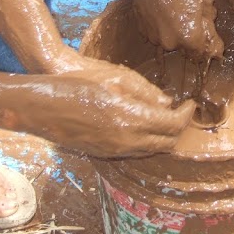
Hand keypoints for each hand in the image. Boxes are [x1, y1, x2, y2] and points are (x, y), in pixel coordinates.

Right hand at [17, 54, 194, 157]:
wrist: (43, 104)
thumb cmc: (79, 83)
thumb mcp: (116, 79)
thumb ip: (146, 92)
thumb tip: (167, 102)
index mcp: (132, 118)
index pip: (173, 124)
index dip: (186, 115)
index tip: (190, 104)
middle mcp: (126, 139)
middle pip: (167, 143)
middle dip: (178, 130)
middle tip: (180, 113)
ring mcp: (114, 149)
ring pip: (150, 151)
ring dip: (162, 138)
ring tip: (163, 120)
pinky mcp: (103, 153)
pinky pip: (133, 153)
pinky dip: (145, 143)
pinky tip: (141, 127)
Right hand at [126, 0, 224, 61]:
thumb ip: (209, 17)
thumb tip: (208, 25)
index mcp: (190, 38)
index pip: (204, 55)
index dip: (211, 49)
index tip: (215, 45)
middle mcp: (172, 44)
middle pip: (186, 49)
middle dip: (191, 40)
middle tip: (193, 25)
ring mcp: (156, 39)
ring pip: (171, 42)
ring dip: (175, 34)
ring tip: (175, 17)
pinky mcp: (144, 32)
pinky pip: (157, 35)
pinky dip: (162, 29)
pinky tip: (163, 15)